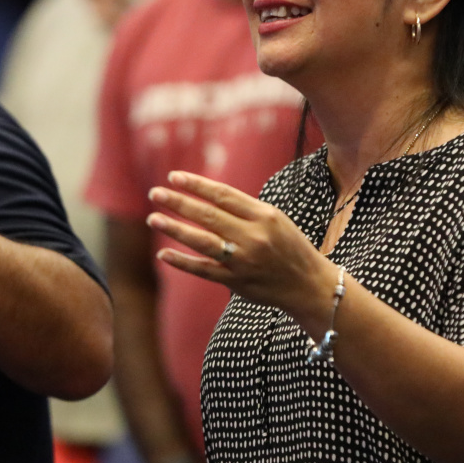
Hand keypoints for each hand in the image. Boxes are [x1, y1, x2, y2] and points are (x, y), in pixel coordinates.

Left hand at [148, 171, 333, 321]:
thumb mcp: (275, 219)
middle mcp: (253, 236)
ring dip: (175, 229)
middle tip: (155, 193)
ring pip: (202, 242)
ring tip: (154, 218)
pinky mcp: (236, 282)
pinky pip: (204, 270)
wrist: (309, 285)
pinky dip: (182, 262)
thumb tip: (206, 197)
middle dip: (179, 203)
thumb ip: (244, 209)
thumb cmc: (290, 246)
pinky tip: (163, 253)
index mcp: (264, 215)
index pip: (223, 195)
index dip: (196, 185)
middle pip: (208, 215)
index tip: (173, 177)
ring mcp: (244, 260)